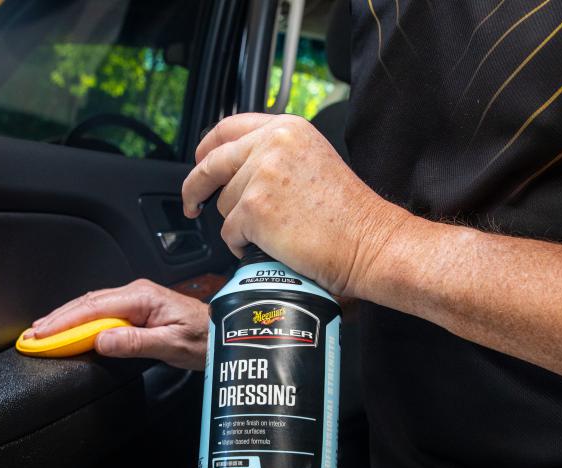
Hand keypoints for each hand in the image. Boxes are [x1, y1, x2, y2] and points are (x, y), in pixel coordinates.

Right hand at [30, 279, 208, 370]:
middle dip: (57, 319)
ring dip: (65, 319)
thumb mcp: (173, 344)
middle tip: (31, 336)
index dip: (65, 322)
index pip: (94, 308)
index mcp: (142, 297)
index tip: (43, 335)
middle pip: (86, 304)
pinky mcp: (135, 308)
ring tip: (42, 333)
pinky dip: (80, 320)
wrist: (223, 331)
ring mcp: (134, 299)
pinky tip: (69, 329)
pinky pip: (101, 312)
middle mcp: (135, 293)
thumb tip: (102, 340)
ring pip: (91, 307)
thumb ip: (137, 342)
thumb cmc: (204, 337)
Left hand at [182, 113, 411, 297]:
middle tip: (193, 204)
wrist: (368, 242)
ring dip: (238, 223)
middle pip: (211, 165)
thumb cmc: (348, 213)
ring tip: (271, 231)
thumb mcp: (311, 160)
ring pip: (222, 204)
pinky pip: (228, 232)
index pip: (227, 128)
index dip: (206, 147)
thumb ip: (274, 155)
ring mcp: (261, 175)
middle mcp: (271, 145)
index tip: (199, 161)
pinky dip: (241, 245)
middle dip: (195, 188)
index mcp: (286, 128)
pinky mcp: (254, 209)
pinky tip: (267, 245)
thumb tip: (235, 168)